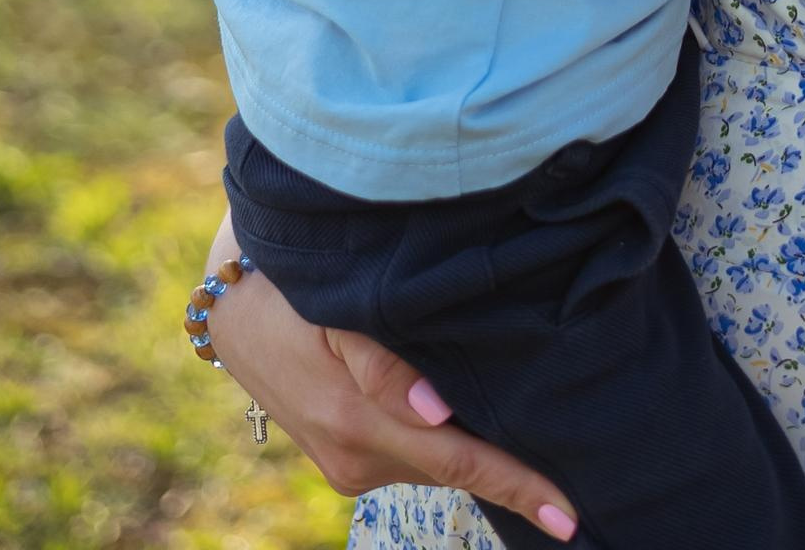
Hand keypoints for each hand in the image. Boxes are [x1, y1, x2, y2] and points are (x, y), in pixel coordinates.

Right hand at [197, 213, 578, 535]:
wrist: (232, 304)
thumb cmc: (292, 288)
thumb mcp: (334, 307)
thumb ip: (385, 363)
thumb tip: (437, 414)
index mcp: (358, 421)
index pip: (458, 460)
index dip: (517, 487)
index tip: (569, 515)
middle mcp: (355, 458)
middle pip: (453, 467)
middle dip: (510, 474)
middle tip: (572, 483)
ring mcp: (347, 466)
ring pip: (433, 461)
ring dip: (473, 449)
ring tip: (528, 424)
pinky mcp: (345, 461)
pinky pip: (410, 456)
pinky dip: (441, 441)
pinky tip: (461, 413)